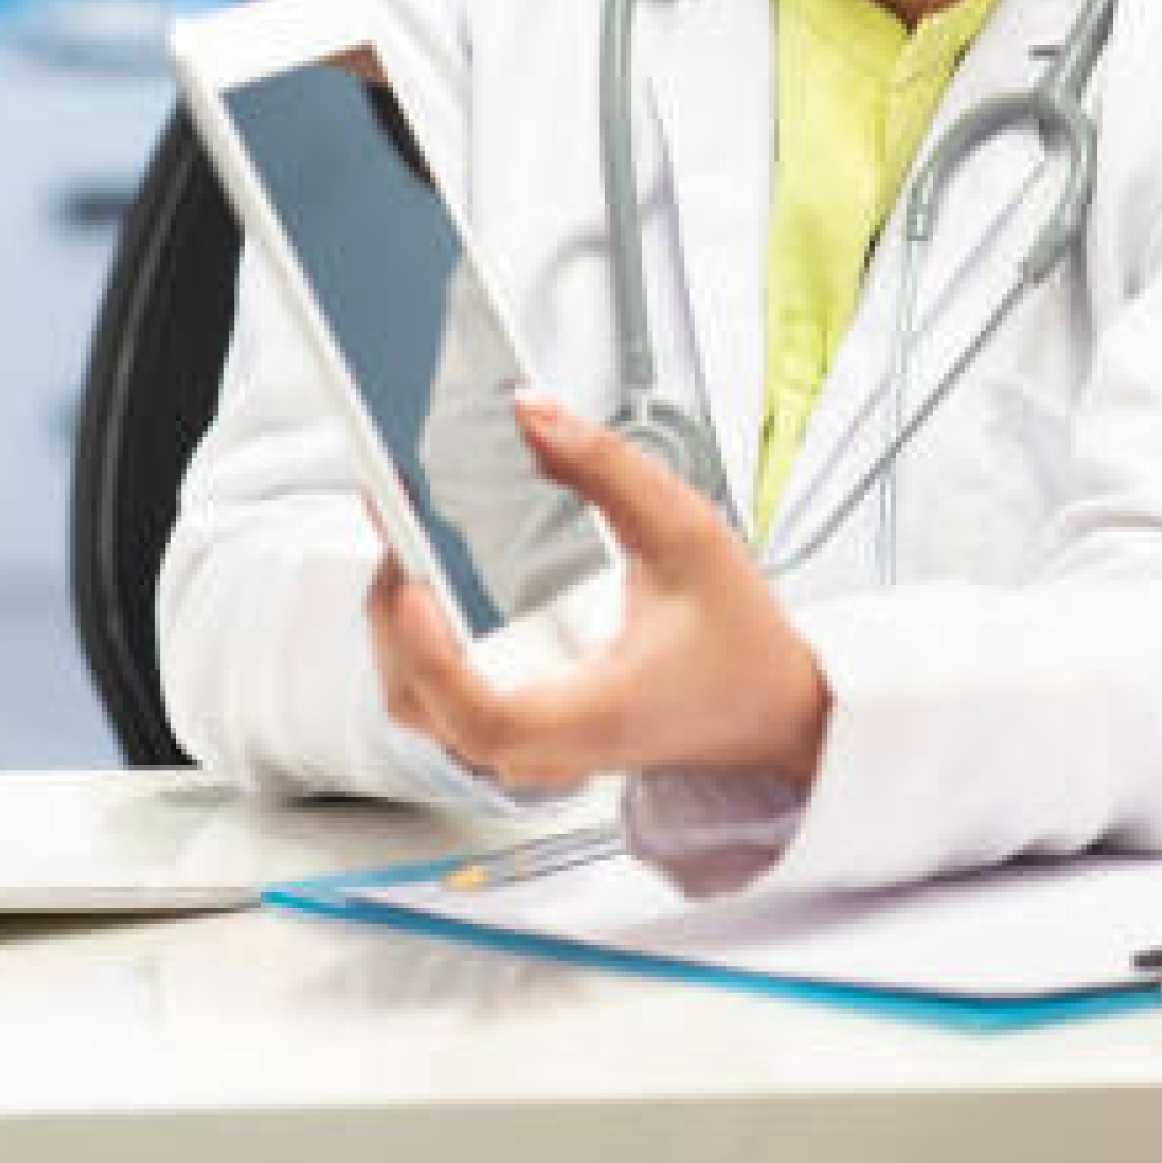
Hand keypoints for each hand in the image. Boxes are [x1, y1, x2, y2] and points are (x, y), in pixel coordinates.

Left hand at [366, 396, 831, 792]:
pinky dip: (418, 641)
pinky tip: (430, 579)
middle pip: (421, 702)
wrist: (768, 708)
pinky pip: (438, 699)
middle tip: (398, 523)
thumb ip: (608, 467)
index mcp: (591, 712)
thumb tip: (532, 416)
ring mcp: (527, 746)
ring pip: (418, 705)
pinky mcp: (520, 730)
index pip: (484, 713)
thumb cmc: (739, 642)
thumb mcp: (688, 533)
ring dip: (398, 627)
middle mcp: (547, 745)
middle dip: (393, 610)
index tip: (412, 584)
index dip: (433, 655)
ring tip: (407, 545)